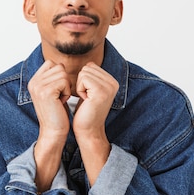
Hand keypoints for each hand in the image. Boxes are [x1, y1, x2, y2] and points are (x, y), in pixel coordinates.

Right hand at [27, 60, 71, 190]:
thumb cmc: (57, 113)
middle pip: (59, 67)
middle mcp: (33, 82)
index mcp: (33, 81)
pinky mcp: (46, 91)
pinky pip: (65, 82)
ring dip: (66, 87)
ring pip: (63, 74)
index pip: (51, 63)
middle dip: (64, 82)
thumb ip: (52, 78)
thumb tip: (60, 65)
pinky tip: (61, 102)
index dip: (60, 75)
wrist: (53, 131)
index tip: (57, 91)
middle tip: (59, 97)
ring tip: (60, 100)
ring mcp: (38, 86)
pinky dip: (67, 92)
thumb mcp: (52, 92)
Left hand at [73, 62, 118, 183]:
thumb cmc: (85, 112)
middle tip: (86, 98)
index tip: (87, 95)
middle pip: (87, 68)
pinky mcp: (101, 91)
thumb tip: (87, 64)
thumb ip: (92, 77)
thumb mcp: (90, 90)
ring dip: (80, 87)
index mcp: (112, 81)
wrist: (88, 130)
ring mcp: (109, 87)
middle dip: (81, 83)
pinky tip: (85, 100)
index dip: (83, 80)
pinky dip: (79, 90)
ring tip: (86, 100)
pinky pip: (83, 79)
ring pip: (84, 72)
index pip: (90, 66)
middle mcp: (114, 82)